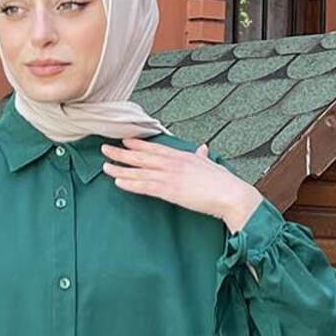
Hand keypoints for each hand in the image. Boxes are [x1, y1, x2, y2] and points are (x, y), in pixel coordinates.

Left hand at [100, 138, 264, 232]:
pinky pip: (146, 186)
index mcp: (183, 156)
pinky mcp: (171, 191)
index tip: (124, 141)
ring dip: (121, 169)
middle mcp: (174, 163)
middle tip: (105, 149)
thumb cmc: (223, 182)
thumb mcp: (210, 164)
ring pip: (140, 171)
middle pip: (143, 157)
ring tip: (105, 167)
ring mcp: (171, 176)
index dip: (138, 144)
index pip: (156, 148)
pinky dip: (131, 184)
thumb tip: (202, 147)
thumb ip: (202, 156)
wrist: (231, 194)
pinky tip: (119, 183)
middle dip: (122, 153)